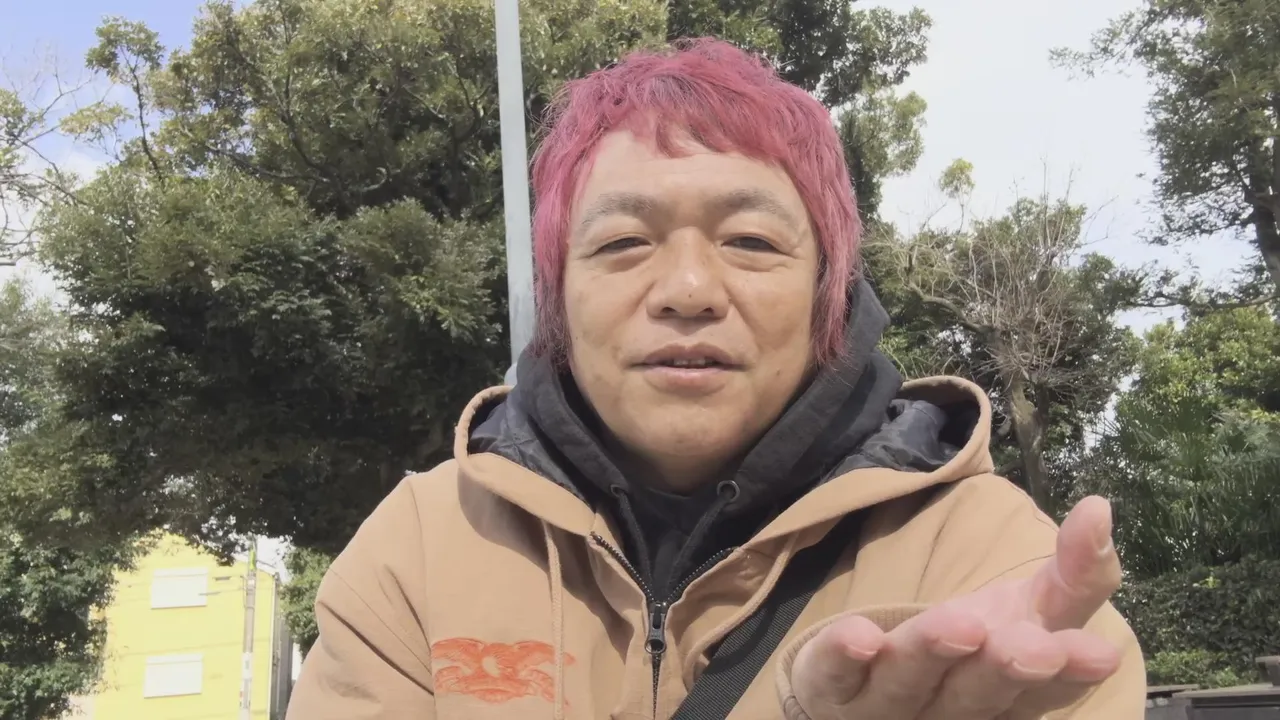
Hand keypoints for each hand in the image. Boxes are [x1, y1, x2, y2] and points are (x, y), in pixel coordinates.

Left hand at [791, 496, 1123, 719]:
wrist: (861, 688)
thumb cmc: (963, 648)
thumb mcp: (1024, 609)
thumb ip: (1073, 574)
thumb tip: (1102, 509)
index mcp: (1006, 689)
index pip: (1044, 683)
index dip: (1068, 669)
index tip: (1100, 653)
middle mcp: (952, 707)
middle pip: (977, 692)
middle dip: (1005, 670)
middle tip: (1030, 649)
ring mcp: (888, 702)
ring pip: (908, 681)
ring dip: (932, 654)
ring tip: (959, 624)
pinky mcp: (831, 688)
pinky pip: (834, 674)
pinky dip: (845, 655)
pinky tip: (858, 635)